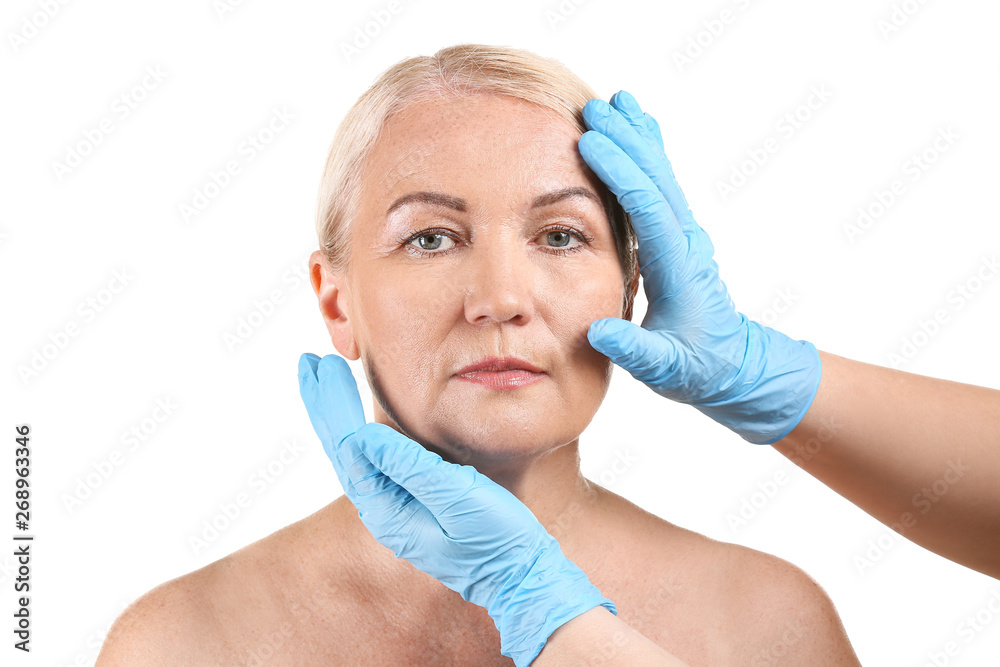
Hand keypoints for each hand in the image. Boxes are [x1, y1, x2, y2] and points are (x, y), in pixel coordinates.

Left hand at [297, 352, 616, 666]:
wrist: (519, 575)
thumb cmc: (495, 539)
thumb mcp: (458, 499)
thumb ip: (412, 467)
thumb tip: (363, 435)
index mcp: (387, 509)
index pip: (348, 447)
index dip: (334, 404)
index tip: (323, 367)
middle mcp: (383, 509)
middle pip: (342, 448)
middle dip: (325, 404)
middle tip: (307, 363)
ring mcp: (397, 506)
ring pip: (355, 453)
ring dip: (338, 414)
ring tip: (323, 379)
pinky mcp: (413, 501)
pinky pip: (376, 459)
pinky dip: (361, 430)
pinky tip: (358, 417)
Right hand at [578, 90, 820, 444]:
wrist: (734, 367)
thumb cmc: (699, 369)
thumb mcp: (666, 369)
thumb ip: (635, 351)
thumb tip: (601, 333)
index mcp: (679, 268)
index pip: (649, 209)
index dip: (621, 173)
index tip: (590, 142)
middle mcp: (685, 243)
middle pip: (657, 180)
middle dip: (626, 140)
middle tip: (594, 107)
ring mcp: (684, 237)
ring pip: (661, 176)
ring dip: (638, 138)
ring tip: (616, 101)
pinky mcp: (677, 238)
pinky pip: (660, 188)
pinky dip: (647, 155)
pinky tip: (637, 132)